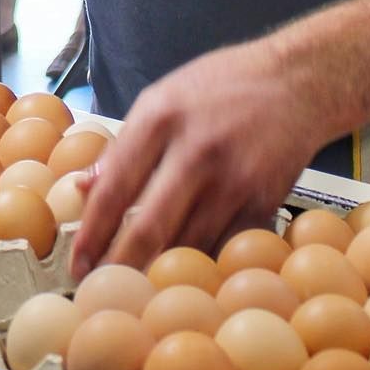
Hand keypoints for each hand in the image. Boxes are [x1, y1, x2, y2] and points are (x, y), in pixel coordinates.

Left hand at [69, 39, 326, 278]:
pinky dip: (203, 262)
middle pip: (150, 225)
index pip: (115, 186)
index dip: (92, 230)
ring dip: (160, 271)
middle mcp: (195, 150)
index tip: (76, 260)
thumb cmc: (220, 85)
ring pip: (188, 244)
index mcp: (160, 118)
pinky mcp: (263, 201)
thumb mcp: (160, 98)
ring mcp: (233, 179)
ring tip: (137, 286)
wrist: (293, 81)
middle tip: (100, 288)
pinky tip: (186, 272)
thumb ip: (123, 144)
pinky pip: (225, 246)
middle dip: (120, 264)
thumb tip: (84, 185)